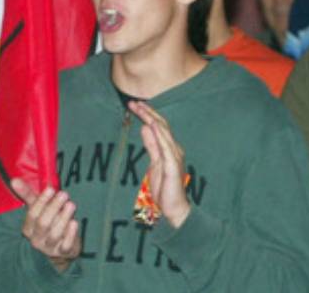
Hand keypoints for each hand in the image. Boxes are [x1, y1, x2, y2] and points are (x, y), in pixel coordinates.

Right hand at [12, 179, 80, 271]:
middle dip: (53, 207)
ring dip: (64, 218)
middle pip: (43, 223)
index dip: (41, 201)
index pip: (32, 214)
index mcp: (28, 228)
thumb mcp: (37, 209)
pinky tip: (74, 222)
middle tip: (64, 194)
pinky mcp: (63, 253)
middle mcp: (36, 239)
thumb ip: (27, 195)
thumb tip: (14, 180)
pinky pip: (66, 245)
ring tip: (71, 205)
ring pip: (55, 234)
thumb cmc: (47, 222)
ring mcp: (49, 248)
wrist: (60, 248)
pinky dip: (70, 234)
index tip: (51, 189)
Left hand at [131, 100, 190, 227]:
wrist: (174, 207)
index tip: (135, 105)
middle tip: (134, 102)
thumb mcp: (154, 162)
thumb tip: (144, 127)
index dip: (147, 114)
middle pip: (160, 125)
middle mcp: (174, 149)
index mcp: (169, 148)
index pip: (158, 127)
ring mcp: (174, 156)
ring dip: (151, 118)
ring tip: (141, 108)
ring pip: (163, 132)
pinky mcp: (172, 165)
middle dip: (147, 112)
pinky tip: (152, 125)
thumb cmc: (165, 187)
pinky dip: (159, 134)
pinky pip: (165, 146)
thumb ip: (151, 145)